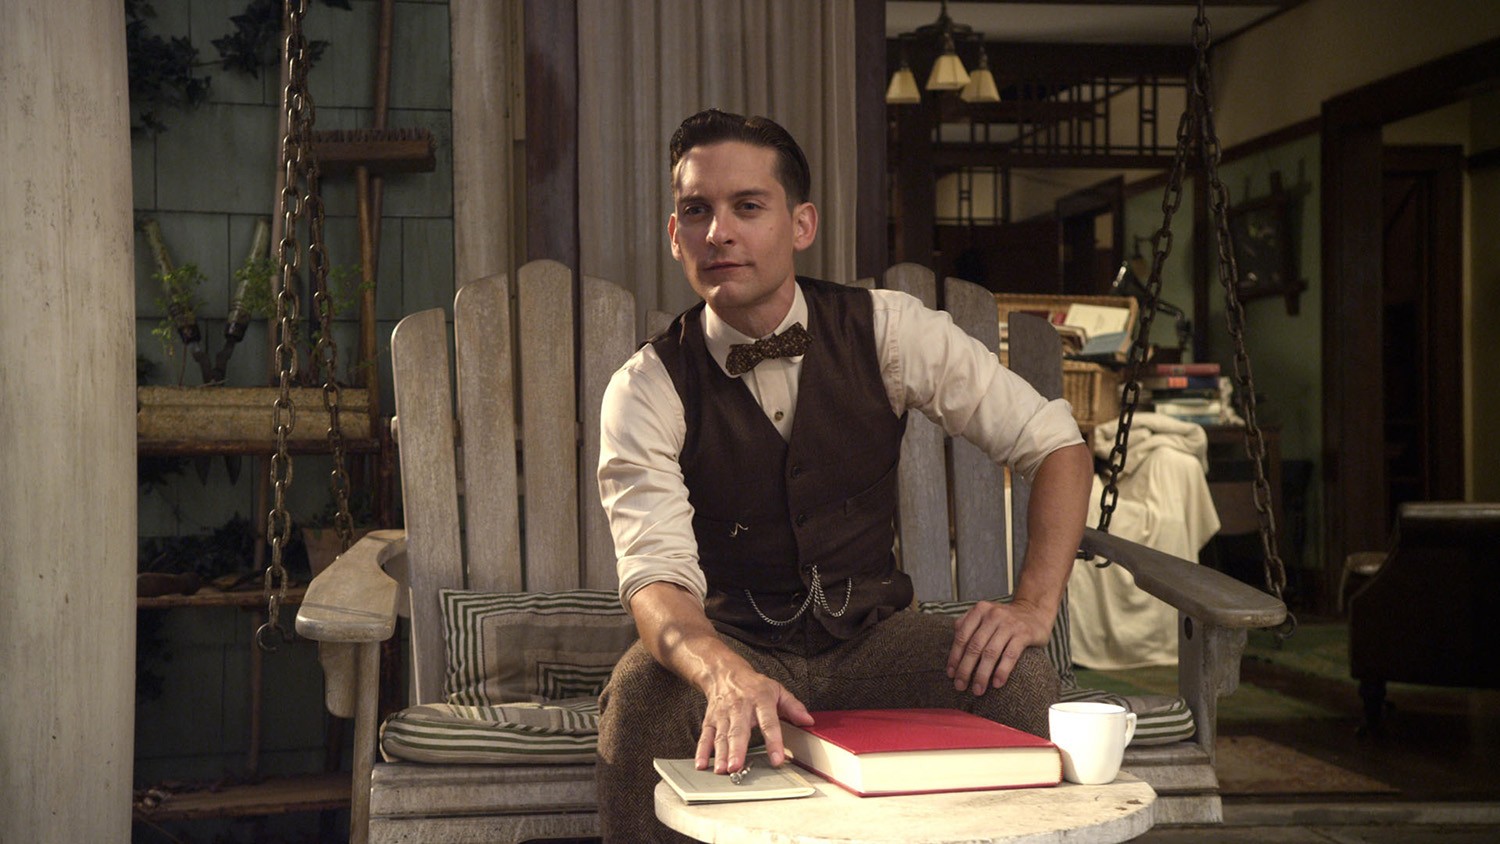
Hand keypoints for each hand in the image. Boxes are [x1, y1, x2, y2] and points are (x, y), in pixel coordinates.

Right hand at [695, 664, 812, 773]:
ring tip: (723, 770)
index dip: (774, 741)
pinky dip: (702, 751)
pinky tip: (701, 765)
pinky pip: (705, 736)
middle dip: (737, 750)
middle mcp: (740, 708)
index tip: (777, 759)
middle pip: (739, 731)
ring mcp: (723, 715)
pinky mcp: (710, 720)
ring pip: (721, 736)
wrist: (724, 673)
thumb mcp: (777, 690)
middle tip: (737, 767)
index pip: (769, 723)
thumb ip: (793, 706)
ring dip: (720, 754)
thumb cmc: (753, 685)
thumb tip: (808, 721)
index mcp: (760, 700)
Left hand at [947, 599, 1053, 694]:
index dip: (955, 657)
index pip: (962, 636)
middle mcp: (993, 615)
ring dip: (982, 674)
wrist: (1035, 612)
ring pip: (990, 653)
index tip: (951, 675)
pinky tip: (997, 683)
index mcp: (980, 610)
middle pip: (974, 646)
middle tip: (960, 686)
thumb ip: (967, 625)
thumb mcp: (985, 616)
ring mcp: (1009, 624)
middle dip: (965, 669)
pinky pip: (1010, 655)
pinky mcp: (1024, 634)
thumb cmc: (1004, 620)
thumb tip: (953, 651)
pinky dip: (1002, 671)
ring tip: (978, 690)